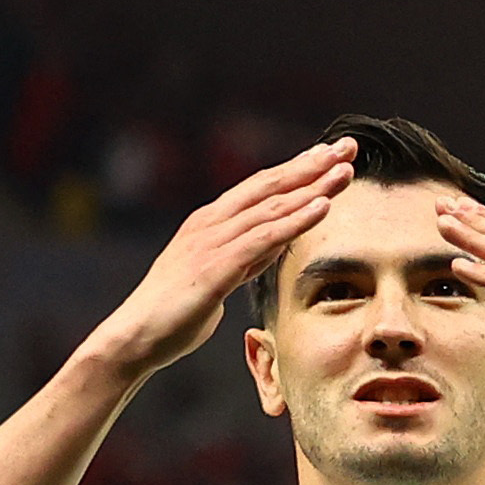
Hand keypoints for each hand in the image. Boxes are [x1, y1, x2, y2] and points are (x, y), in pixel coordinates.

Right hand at [98, 138, 357, 378]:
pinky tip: (323, 207)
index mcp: (210, 223)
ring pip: (271, 207)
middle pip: (270, 185)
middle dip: (311, 164)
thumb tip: (274, 245)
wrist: (135, 338)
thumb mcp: (220, 278)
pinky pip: (263, 239)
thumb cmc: (175, 314)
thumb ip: (246, 258)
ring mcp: (212, 242)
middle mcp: (211, 223)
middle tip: (349, 146)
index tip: (331, 154)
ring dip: (312, 187)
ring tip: (346, 170)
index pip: (261, 187)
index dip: (298, 168)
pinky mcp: (215, 267)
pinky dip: (295, 221)